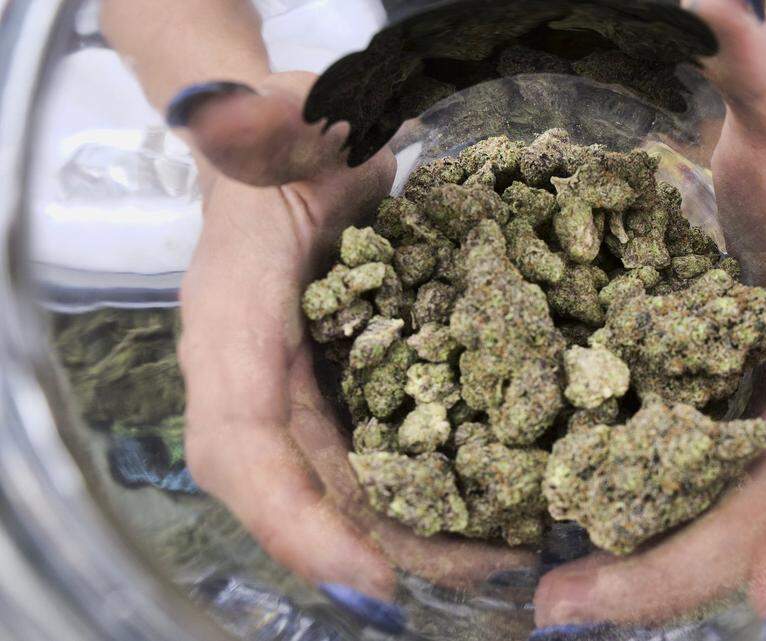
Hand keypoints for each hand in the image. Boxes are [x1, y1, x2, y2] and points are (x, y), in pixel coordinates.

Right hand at [173, 72, 532, 624]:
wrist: (293, 146)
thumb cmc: (279, 138)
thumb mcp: (274, 126)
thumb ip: (261, 133)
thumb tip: (243, 119)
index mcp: (230, 325)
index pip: (244, 443)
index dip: (298, 517)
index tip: (370, 576)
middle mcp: (255, 375)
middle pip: (302, 490)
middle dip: (382, 545)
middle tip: (475, 578)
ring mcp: (296, 386)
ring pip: (340, 485)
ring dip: (410, 532)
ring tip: (492, 561)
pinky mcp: (338, 384)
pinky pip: (372, 454)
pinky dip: (419, 491)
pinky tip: (481, 511)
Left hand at [532, 1, 765, 626]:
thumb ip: (754, 65)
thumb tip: (719, 5)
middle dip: (685, 570)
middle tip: (571, 611)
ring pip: (731, 521)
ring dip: (651, 575)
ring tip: (556, 607)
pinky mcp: (728, 424)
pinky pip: (696, 498)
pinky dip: (646, 540)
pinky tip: (577, 567)